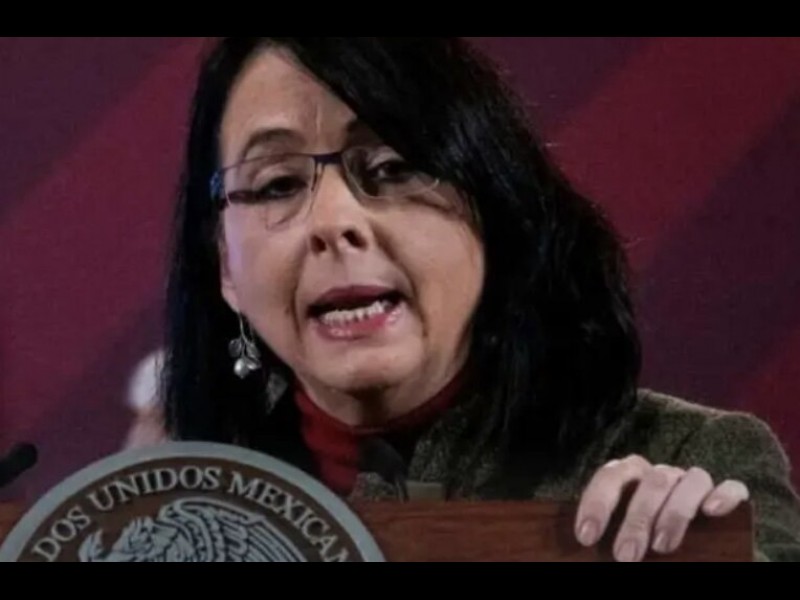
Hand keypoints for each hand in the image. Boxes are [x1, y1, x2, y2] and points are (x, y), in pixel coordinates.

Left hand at [574, 454, 748, 561]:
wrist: (670, 544)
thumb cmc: (640, 541)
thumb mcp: (623, 539)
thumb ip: (612, 539)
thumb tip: (589, 553)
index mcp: (629, 475)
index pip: (610, 477)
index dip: (597, 504)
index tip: (587, 537)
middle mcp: (661, 473)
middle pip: (650, 483)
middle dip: (636, 520)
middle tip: (625, 555)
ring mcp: (693, 481)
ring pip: (690, 481)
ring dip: (675, 514)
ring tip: (662, 547)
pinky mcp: (727, 494)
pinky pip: (732, 487)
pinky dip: (724, 496)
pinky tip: (712, 512)